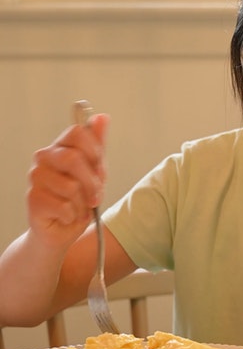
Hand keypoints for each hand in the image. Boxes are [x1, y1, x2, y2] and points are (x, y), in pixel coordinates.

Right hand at [27, 113, 109, 250]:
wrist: (61, 231)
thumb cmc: (78, 200)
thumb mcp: (95, 172)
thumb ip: (98, 147)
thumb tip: (103, 117)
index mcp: (60, 147)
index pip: (77, 132)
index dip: (93, 150)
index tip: (99, 166)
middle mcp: (44, 158)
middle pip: (73, 159)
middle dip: (92, 183)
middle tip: (95, 197)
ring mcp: (36, 177)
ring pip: (70, 186)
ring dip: (83, 204)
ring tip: (79, 208)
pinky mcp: (33, 199)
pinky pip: (63, 206)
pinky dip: (73, 216)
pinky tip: (67, 216)